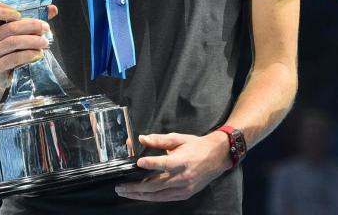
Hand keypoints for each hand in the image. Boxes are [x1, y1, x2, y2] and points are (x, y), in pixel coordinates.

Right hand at [0, 2, 57, 85]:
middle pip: (10, 28)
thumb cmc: (15, 46)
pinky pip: (13, 58)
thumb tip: (52, 9)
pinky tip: (38, 54)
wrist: (3, 71)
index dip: (3, 11)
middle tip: (45, 28)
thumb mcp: (22, 31)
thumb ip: (35, 18)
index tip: (19, 14)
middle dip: (31, 26)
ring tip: (45, 42)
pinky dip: (28, 55)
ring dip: (32, 41)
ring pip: (12, 42)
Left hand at [115, 132, 231, 201]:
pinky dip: (151, 198)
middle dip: (135, 187)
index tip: (137, 162)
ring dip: (139, 195)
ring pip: (157, 195)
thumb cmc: (196, 146)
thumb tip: (142, 138)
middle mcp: (182, 177)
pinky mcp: (184, 194)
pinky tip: (140, 196)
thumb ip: (159, 140)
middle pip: (155, 185)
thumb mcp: (179, 138)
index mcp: (182, 160)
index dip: (150, 164)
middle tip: (120, 186)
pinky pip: (164, 198)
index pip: (164, 164)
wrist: (217, 157)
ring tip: (125, 192)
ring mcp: (183, 188)